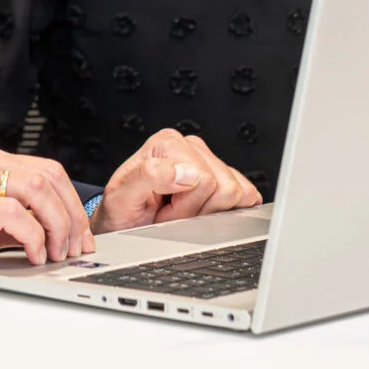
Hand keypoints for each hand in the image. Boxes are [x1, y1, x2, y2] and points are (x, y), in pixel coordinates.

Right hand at [0, 142, 92, 283]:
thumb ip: (3, 217)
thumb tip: (47, 233)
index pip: (43, 168)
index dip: (70, 202)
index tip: (80, 233)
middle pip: (46, 174)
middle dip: (71, 214)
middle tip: (77, 246)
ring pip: (34, 188)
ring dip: (57, 225)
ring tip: (58, 253)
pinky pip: (10, 213)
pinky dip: (33, 235)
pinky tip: (34, 255)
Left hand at [92, 129, 261, 232]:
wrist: (125, 225)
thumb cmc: (123, 212)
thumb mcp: (121, 197)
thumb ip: (148, 177)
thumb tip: (185, 171)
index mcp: (167, 143)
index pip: (204, 180)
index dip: (185, 206)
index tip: (163, 211)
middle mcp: (190, 146)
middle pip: (224, 187)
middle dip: (197, 211)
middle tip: (170, 213)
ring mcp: (209, 161)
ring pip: (237, 193)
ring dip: (208, 213)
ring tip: (181, 212)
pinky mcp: (225, 177)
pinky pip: (247, 195)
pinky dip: (228, 212)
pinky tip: (201, 212)